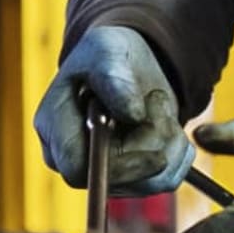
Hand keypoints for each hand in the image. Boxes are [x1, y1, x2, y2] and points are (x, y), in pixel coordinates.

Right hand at [35, 26, 194, 193]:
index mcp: (54, 128)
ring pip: (148, 181)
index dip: (118, 168)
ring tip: (157, 102)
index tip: (157, 155)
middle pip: (118, 179)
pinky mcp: (131, 178)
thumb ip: (114, 77)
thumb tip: (132, 115)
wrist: (130, 64)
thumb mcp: (107, 50)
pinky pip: (166, 180)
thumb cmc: (108, 55)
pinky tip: (169, 122)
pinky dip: (179, 152)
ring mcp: (103, 172)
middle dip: (152, 143)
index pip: (77, 169)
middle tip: (157, 98)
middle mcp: (74, 158)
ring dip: (168, 141)